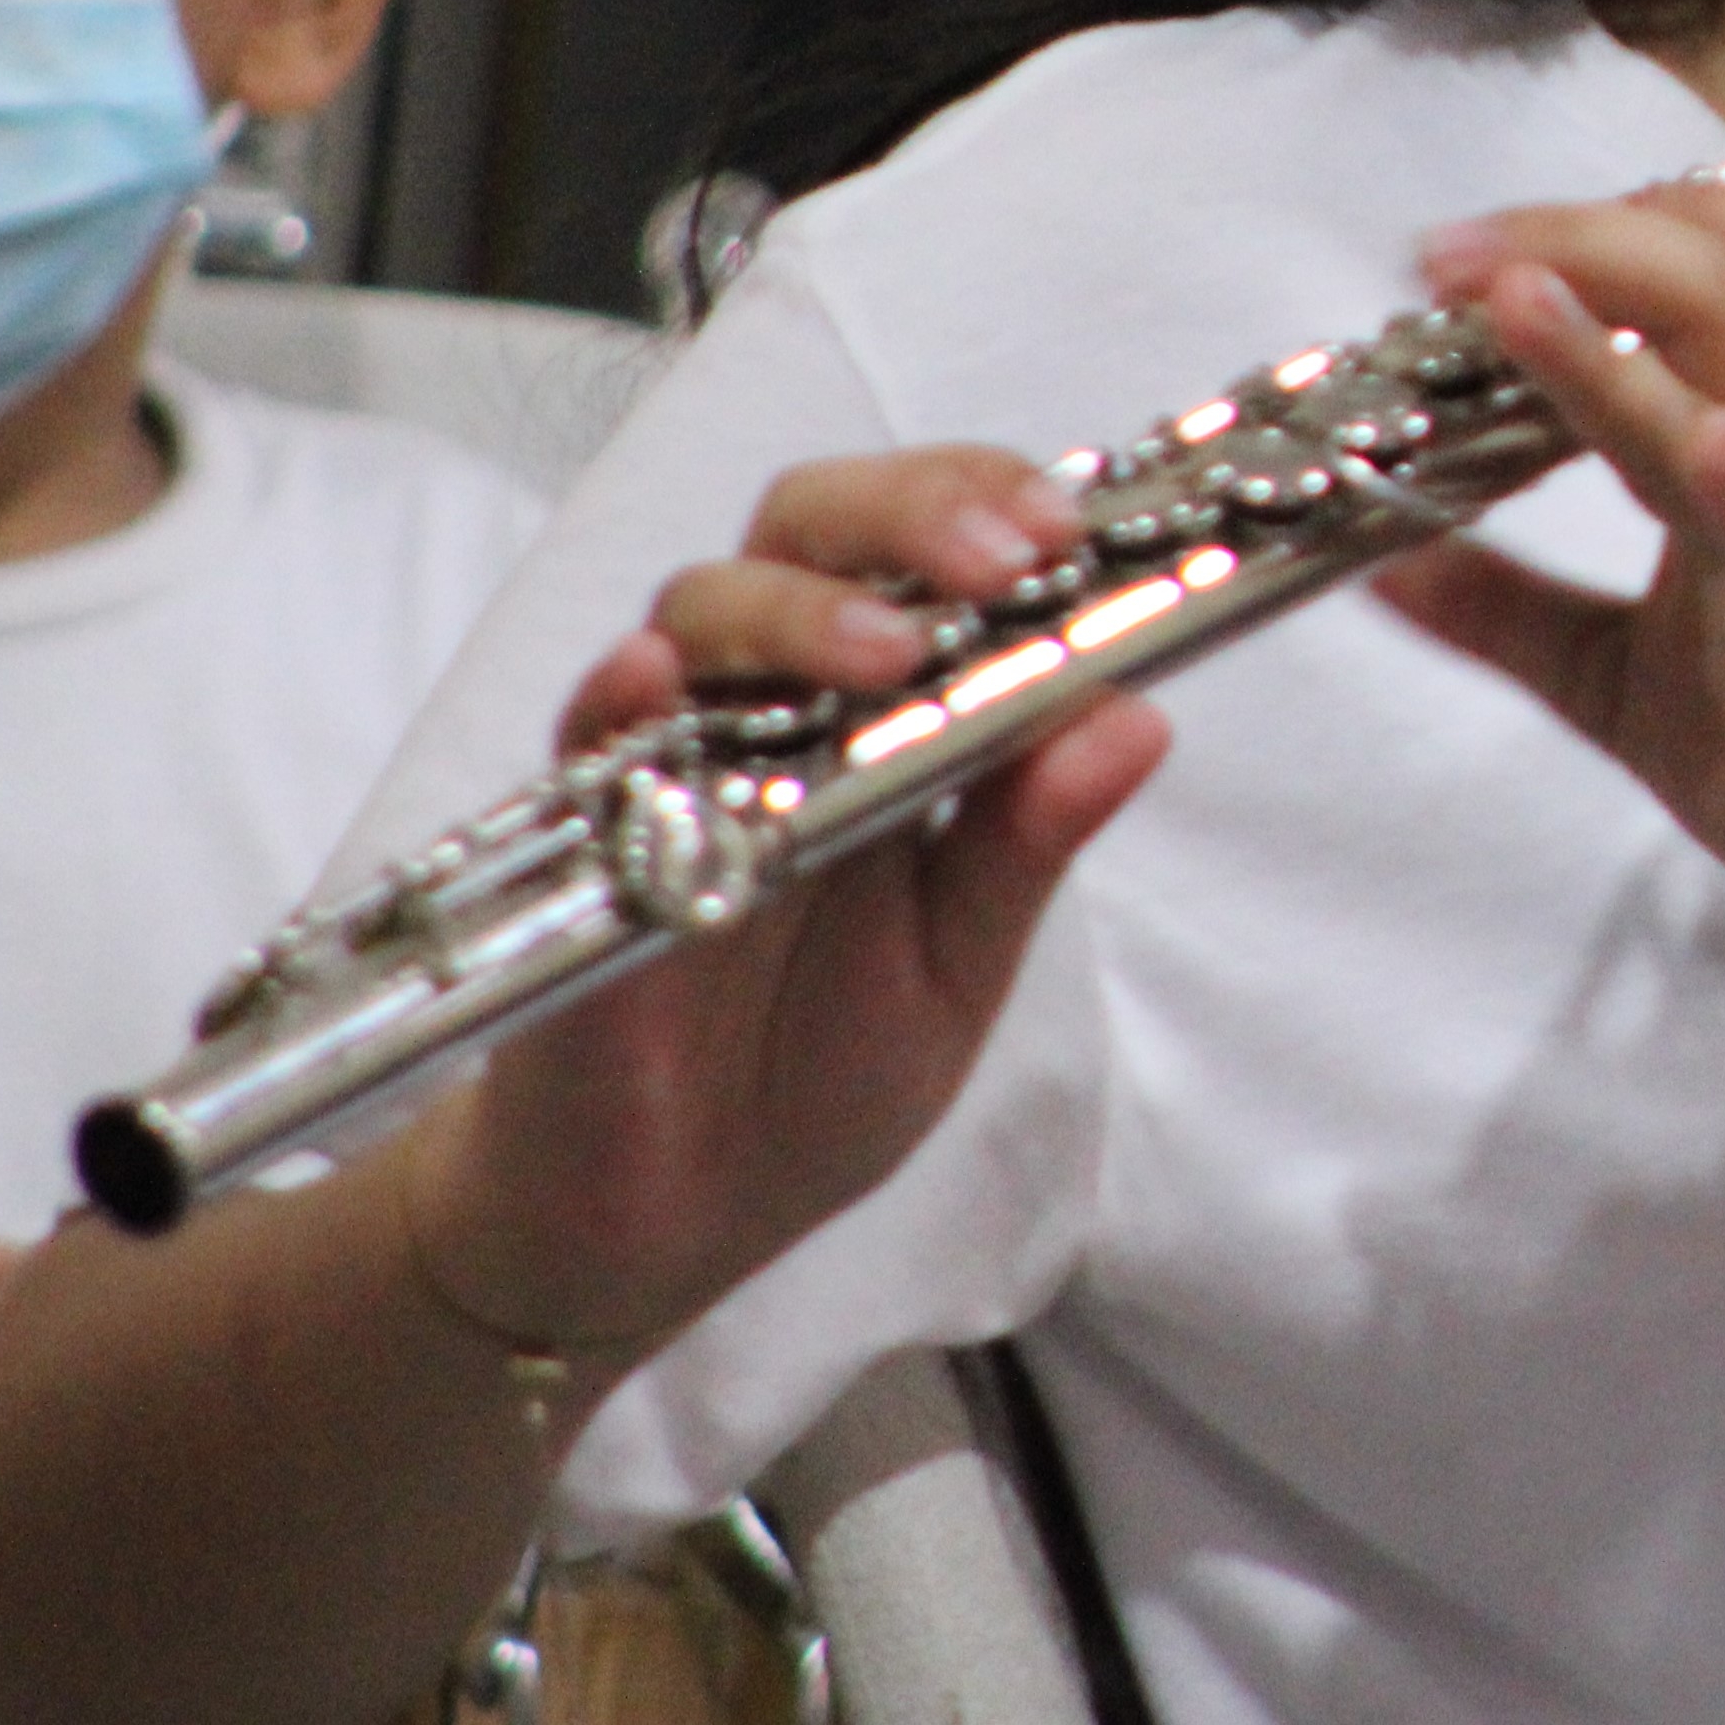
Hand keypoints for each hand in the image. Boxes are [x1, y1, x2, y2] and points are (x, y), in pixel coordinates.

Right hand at [401, 447, 1164, 1361]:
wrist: (671, 1223)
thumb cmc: (812, 1073)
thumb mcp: (958, 963)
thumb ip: (1028, 841)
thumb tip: (1138, 717)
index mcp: (877, 713)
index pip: (924, 546)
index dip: (990, 501)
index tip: (1074, 526)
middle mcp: (771, 706)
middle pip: (812, 528)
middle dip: (910, 514)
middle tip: (1003, 559)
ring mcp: (670, 761)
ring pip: (704, 607)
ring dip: (800, 607)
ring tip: (887, 651)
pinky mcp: (585, 846)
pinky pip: (585, 744)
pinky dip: (619, 698)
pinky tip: (654, 679)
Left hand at [1375, 181, 1724, 1003]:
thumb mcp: (1627, 688)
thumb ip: (1518, 619)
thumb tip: (1383, 566)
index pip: (1677, 296)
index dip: (1564, 248)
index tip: (1438, 262)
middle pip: (1710, 288)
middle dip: (1572, 244)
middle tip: (1439, 257)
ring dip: (1622, 336)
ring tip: (1518, 293)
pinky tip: (1710, 449)